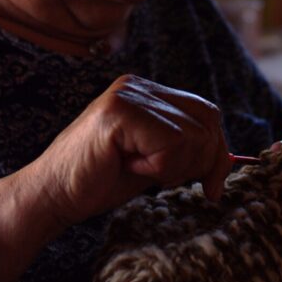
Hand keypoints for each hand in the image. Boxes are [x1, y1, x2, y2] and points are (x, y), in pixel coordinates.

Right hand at [25, 74, 232, 225]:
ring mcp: (127, 95)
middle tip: (167, 180)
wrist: (53, 195)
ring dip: (172, 168)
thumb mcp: (155, 161)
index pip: (207, 114)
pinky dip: (158, 167)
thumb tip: (228, 159)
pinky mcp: (119, 112)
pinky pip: (171, 143)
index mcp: (147, 92)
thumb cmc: (100, 181)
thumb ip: (186, 150)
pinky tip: (128, 166)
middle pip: (208, 120)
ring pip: (192, 136)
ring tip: (137, 168)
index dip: (217, 153)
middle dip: (202, 162)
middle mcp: (138, 86)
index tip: (210, 187)